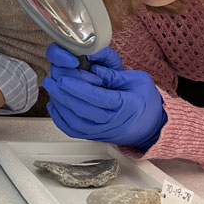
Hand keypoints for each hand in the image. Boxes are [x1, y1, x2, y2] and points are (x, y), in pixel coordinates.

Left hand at [43, 43, 166, 150]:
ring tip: (51, 87)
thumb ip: (116, 75)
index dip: (79, 88)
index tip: (65, 78)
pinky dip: (60, 118)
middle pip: (82, 110)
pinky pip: (72, 130)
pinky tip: (54, 104)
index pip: (98, 98)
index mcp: (125, 107)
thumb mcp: (139, 80)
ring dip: (59, 104)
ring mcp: (101, 132)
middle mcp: (111, 122)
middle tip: (52, 79)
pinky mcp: (93, 136)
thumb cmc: (146, 101)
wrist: (152, 127)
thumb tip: (94, 67)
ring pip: (74, 122)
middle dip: (64, 94)